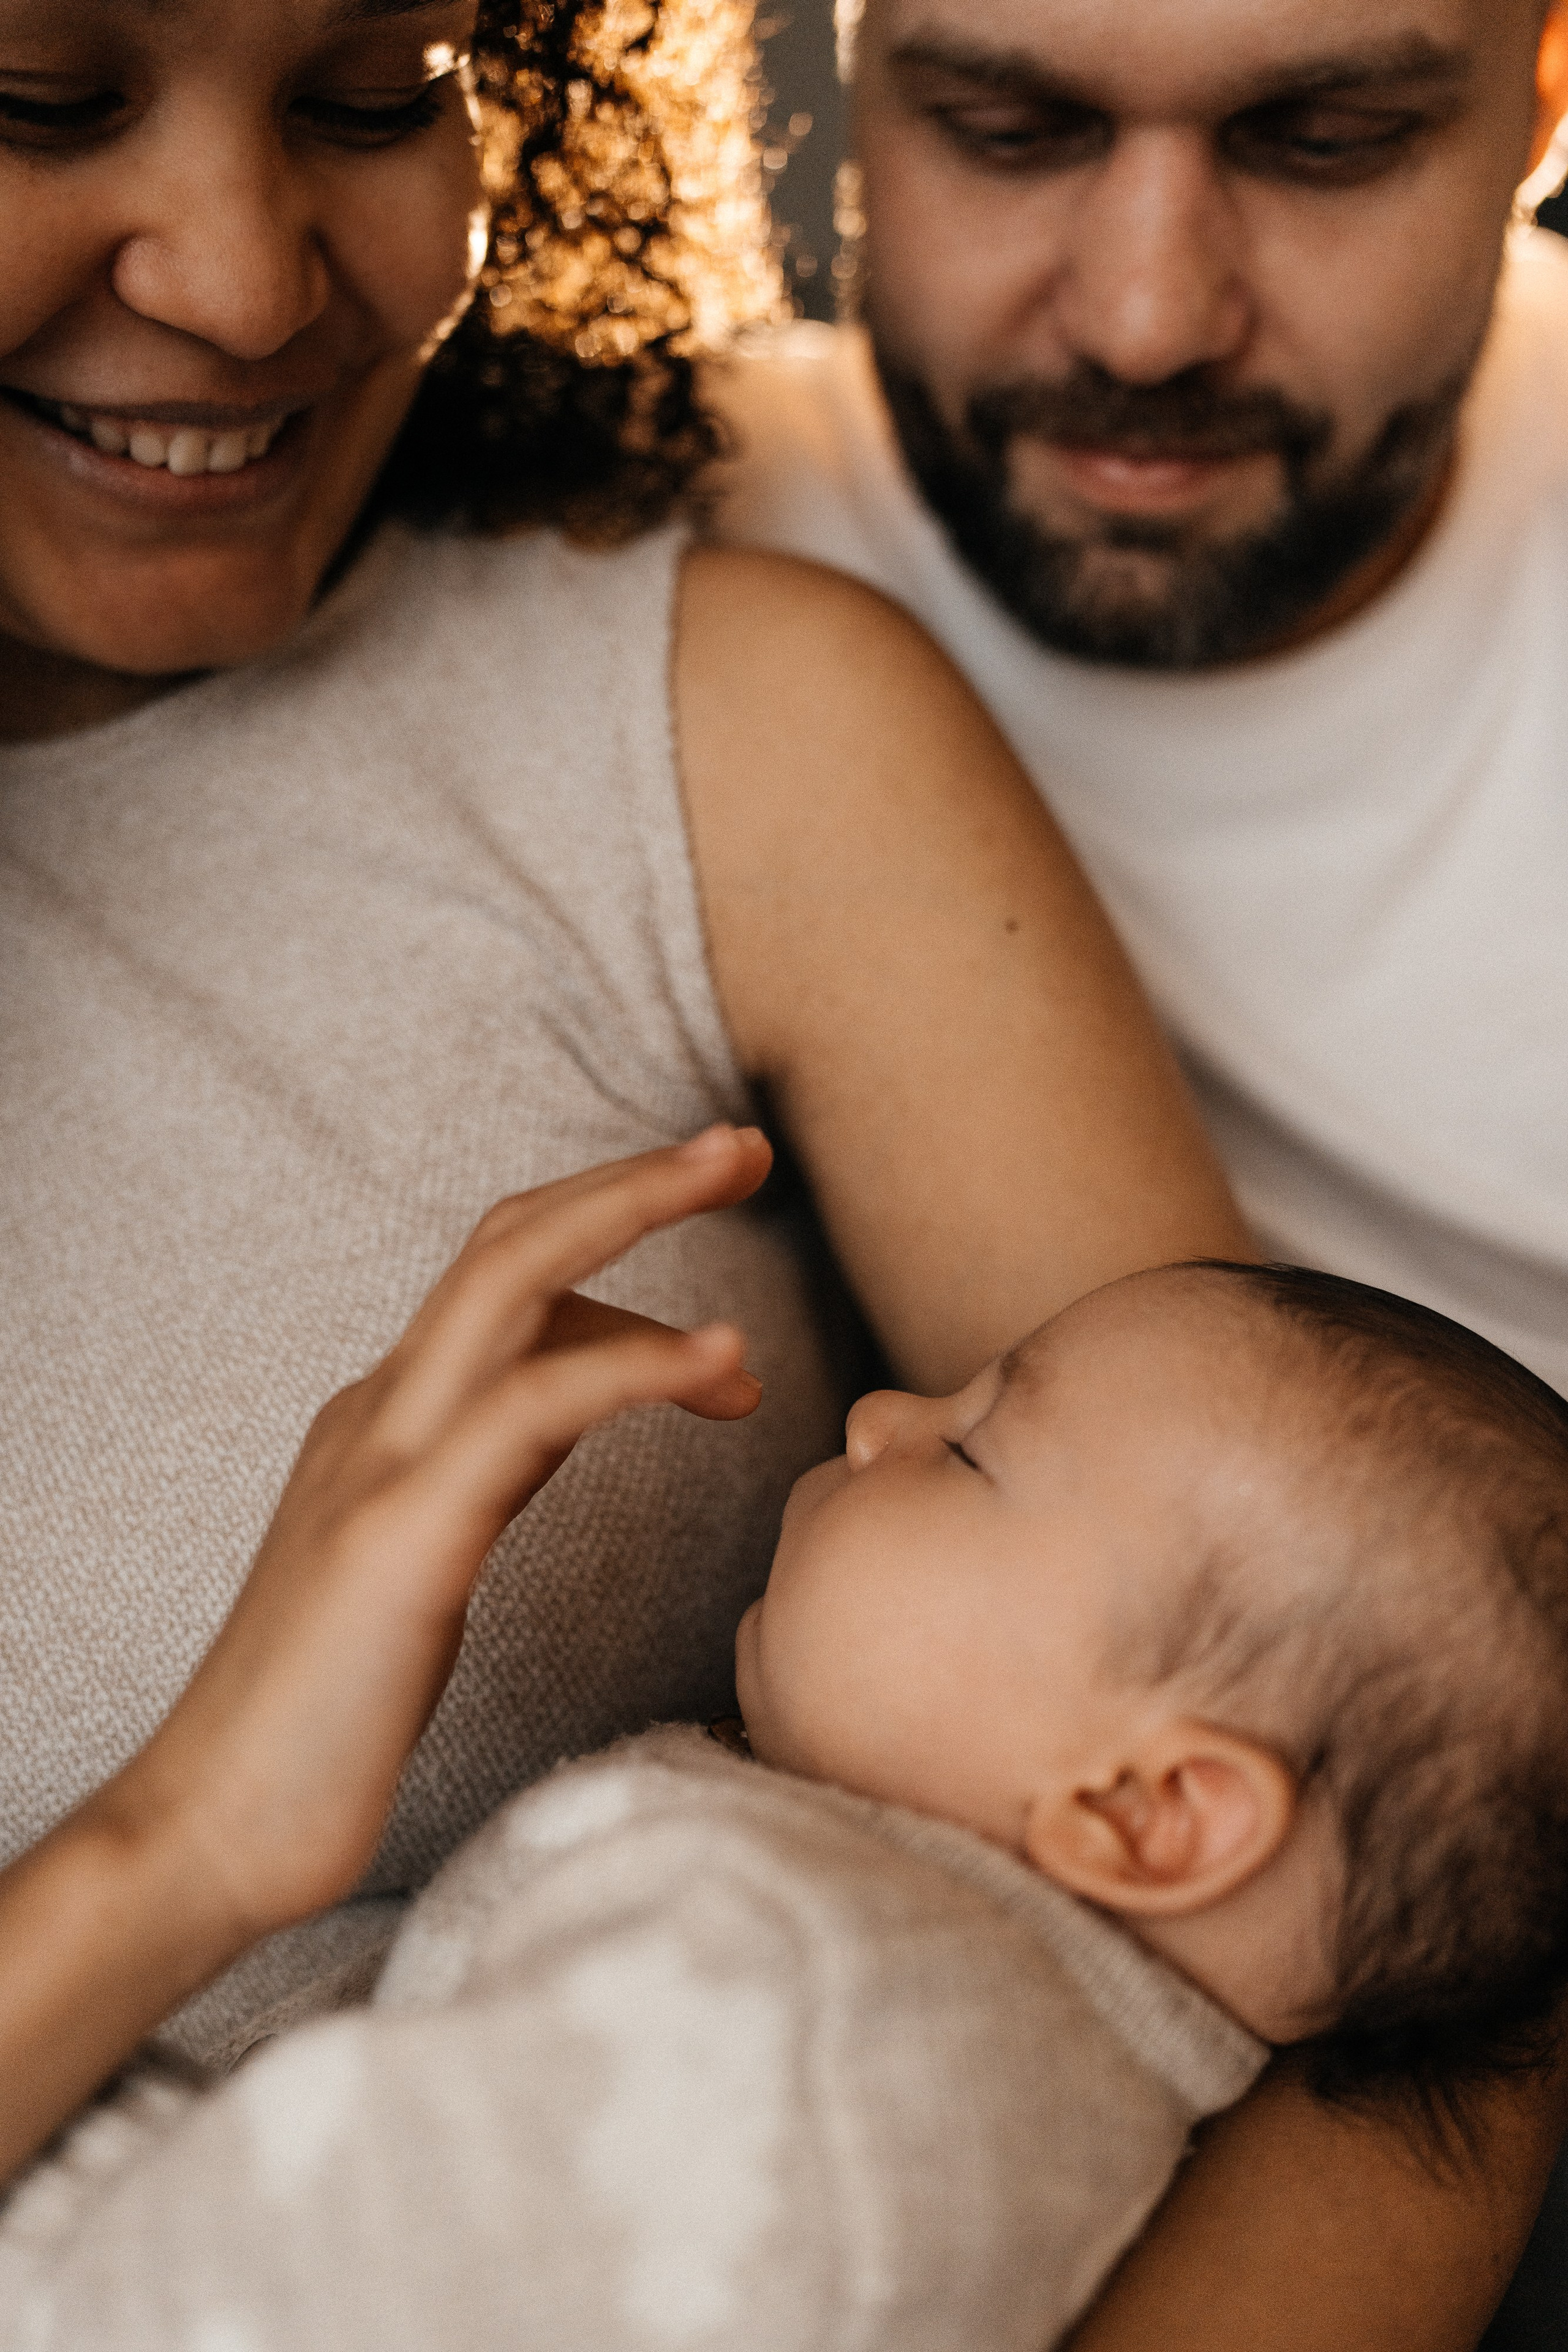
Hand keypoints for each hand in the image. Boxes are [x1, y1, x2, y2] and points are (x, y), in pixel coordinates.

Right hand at [101, 1123, 771, 1942]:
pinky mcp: (403, 1532)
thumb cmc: (331, 1713)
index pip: (504, 1282)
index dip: (609, 1233)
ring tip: (742, 1169)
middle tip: (741, 1145)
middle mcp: (380, 1412)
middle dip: (629, 1178)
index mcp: (387, 1418)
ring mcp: (384, 1460)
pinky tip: (722, 1361)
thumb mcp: (428, 1556)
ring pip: (511, 1279)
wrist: (215, 1827)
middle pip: (507, 1239)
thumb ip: (495, 1466)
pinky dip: (636, 1363)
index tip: (714, 1223)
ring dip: (634, 1207)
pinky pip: (533, 1408)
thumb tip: (581, 1401)